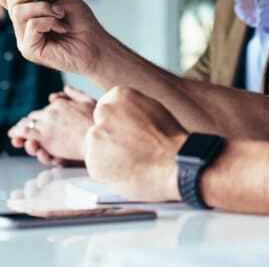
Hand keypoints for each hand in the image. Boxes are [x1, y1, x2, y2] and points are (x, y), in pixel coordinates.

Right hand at [0, 0, 116, 75]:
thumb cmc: (81, 22)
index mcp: (28, 12)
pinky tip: (62, 28)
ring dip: (44, 7)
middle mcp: (23, 25)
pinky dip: (49, 21)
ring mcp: (24, 38)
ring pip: (19, 12)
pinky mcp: (29, 49)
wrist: (95, 43)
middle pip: (11, 0)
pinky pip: (31, 25)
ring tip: (61, 14)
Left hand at [8, 86, 94, 164]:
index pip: (47, 108)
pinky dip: (17, 134)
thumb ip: (76, 94)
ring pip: (27, 124)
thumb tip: (66, 87)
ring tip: (14, 132)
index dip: (42, 115)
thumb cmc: (97, 123)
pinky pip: (24, 133)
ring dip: (20, 128)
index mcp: (61, 104)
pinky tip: (12, 136)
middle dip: (29, 122)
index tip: (40, 119)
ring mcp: (46, 124)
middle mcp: (51, 111)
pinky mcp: (43, 136)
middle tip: (23, 127)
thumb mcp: (89, 102)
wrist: (97, 139)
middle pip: (35, 116)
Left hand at [85, 86, 187, 202]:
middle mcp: (103, 112)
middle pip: (99, 126)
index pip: (107, 109)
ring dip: (108, 155)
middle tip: (130, 149)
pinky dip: (108, 172)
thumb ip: (131, 110)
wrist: (175, 163)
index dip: (119, 124)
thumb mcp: (152, 109)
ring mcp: (96, 137)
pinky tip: (127, 171)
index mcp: (118, 95)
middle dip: (110, 138)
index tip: (128, 133)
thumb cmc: (170, 139)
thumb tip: (123, 117)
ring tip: (132, 162)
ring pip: (97, 147)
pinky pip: (96, 166)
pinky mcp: (93, 161)